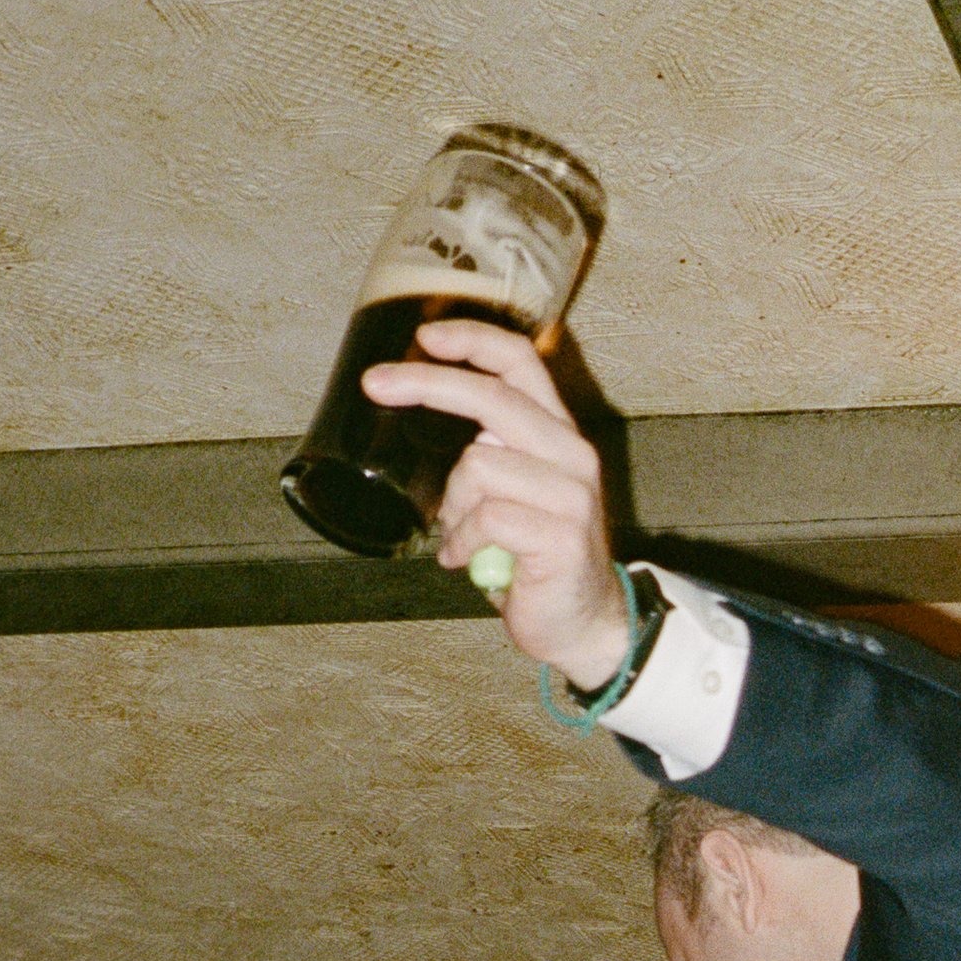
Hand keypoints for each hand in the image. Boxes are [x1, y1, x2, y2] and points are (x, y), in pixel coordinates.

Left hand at [358, 321, 632, 683]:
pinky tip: (464, 560)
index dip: (473, 340)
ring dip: (453, 506)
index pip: (522, 363)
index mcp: (558, 434)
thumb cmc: (537, 558)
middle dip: (427, 384)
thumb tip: (427, 427)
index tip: (424, 335)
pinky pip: (487, 519)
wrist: (584, 624)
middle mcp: (572, 454)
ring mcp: (572, 494)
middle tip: (376, 384)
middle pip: (492, 397)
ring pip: (478, 465)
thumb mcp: (516, 491)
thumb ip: (491, 453)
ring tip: (458, 536)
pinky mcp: (562, 535)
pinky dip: (463, 542)